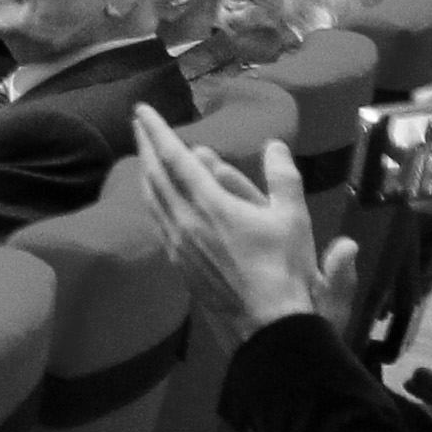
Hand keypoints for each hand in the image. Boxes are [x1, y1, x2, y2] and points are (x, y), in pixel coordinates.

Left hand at [135, 111, 333, 333]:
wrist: (268, 322)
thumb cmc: (284, 267)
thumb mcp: (293, 217)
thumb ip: (283, 177)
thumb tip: (275, 144)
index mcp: (209, 204)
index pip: (174, 157)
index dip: (157, 130)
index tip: (142, 109)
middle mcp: (185, 220)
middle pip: (155, 175)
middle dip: (146, 145)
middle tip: (138, 123)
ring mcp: (178, 244)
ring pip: (152, 200)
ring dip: (146, 172)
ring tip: (144, 156)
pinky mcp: (179, 263)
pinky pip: (158, 222)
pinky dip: (153, 201)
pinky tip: (156, 200)